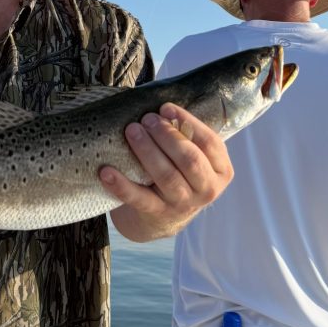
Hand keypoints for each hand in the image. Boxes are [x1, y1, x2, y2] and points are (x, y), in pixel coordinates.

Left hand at [100, 103, 233, 241]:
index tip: (166, 108)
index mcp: (220, 171)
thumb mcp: (194, 158)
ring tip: (131, 131)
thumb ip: (186, 137)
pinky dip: (121, 185)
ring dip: (147, 150)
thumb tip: (162, 109)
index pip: (210, 143)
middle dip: (167, 135)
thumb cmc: (179, 174)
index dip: (188, 122)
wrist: (163, 219)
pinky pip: (138, 198)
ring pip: (166, 176)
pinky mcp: (157, 213)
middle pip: (189, 159)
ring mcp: (182, 204)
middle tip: (146, 119)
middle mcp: (206, 190)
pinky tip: (106, 172)